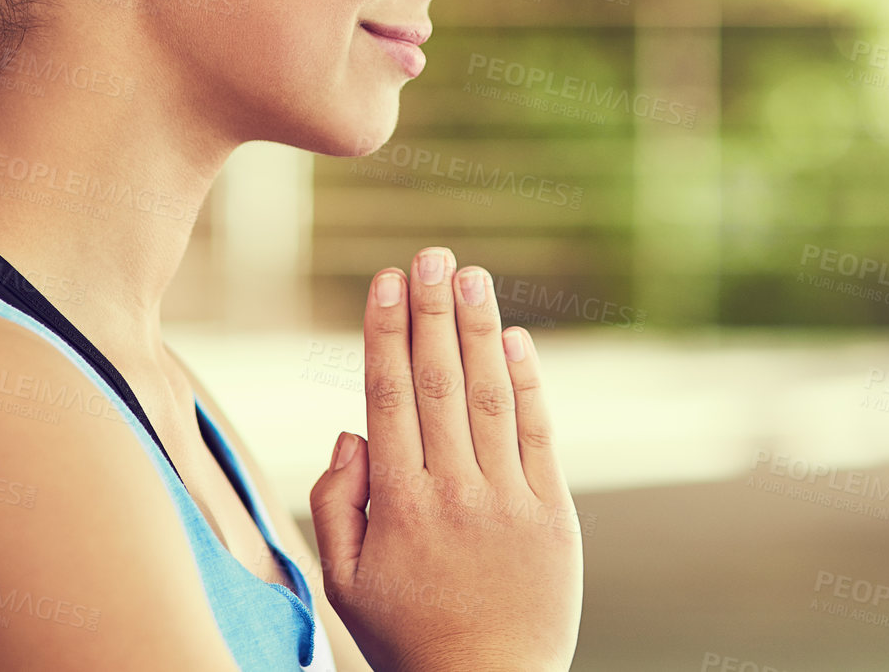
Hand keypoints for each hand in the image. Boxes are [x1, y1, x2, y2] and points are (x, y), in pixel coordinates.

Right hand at [309, 247, 582, 671]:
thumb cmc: (408, 634)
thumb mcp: (345, 581)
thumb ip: (335, 505)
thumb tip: (351, 433)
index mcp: (398, 504)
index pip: (388, 398)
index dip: (386, 332)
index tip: (388, 281)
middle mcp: (453, 493)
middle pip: (438, 383)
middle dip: (433, 312)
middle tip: (431, 255)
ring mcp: (507, 501)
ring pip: (490, 397)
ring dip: (478, 330)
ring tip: (471, 274)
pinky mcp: (553, 514)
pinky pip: (540, 435)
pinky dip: (529, 383)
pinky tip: (515, 338)